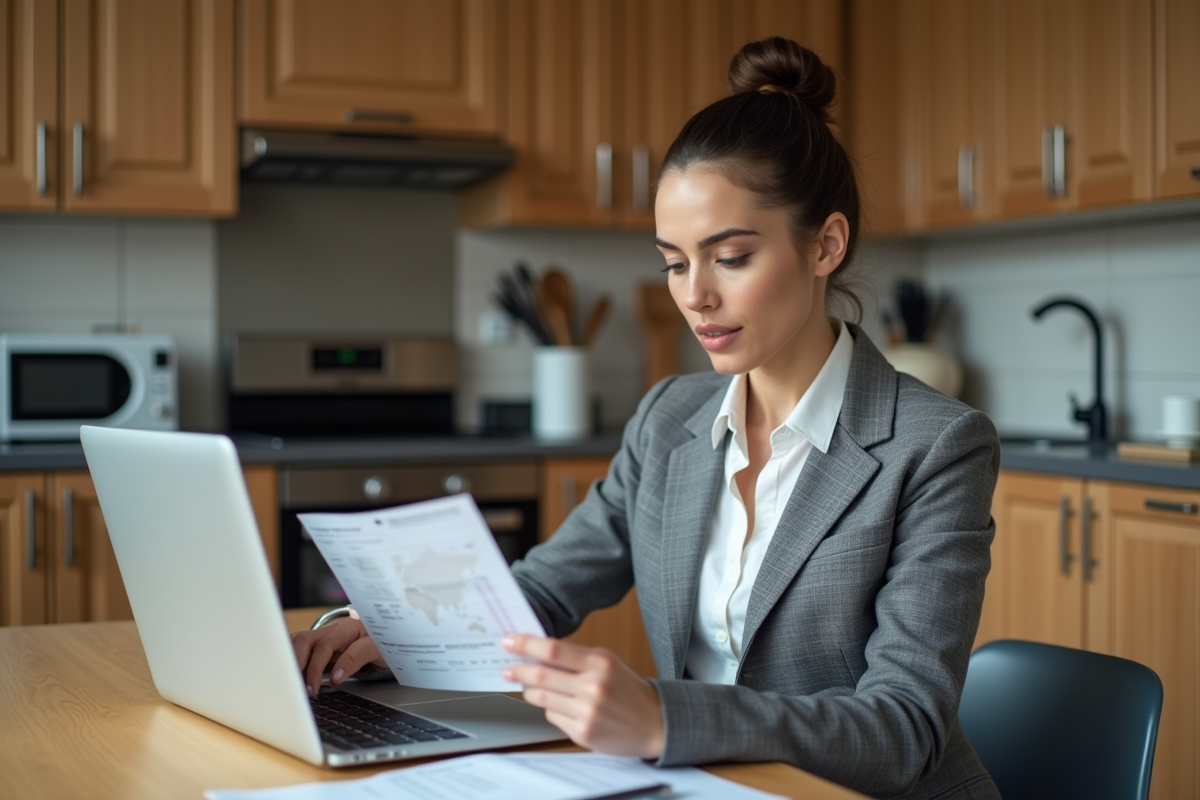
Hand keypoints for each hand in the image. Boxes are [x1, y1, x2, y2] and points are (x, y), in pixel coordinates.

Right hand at [291, 617, 386, 697]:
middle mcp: (328, 629)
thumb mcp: (376, 649)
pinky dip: (286, 658)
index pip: (328, 646)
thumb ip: (357, 658)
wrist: (374, 633)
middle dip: (302, 666)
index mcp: (346, 628)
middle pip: (305, 641)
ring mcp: (318, 634)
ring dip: (291, 663)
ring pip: (296, 643)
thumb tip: (336, 677)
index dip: (323, 666)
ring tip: (293, 685)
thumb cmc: (375, 641)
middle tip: (306, 690)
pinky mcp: (311, 642)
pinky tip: (285, 674)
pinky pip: (293, 645)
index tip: (331, 682)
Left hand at [501, 635, 664, 759]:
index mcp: (600, 663)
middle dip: (518, 671)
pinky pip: (552, 717)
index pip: (553, 650)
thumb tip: (538, 652)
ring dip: (530, 691)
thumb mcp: (607, 663)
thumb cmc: (627, 689)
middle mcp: (593, 687)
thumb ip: (576, 657)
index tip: (508, 641)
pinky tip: (560, 705)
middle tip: (507, 669)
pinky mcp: (583, 733)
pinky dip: (550, 709)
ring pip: (542, 698)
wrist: (654, 723)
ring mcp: (587, 712)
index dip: (526, 645)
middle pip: (541, 675)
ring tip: (529, 687)